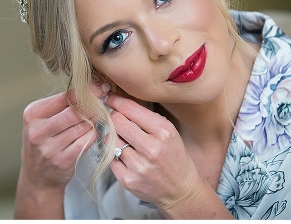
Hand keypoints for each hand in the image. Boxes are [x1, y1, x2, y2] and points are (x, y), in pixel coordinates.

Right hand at [19, 92, 97, 193]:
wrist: (37, 177)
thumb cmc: (43, 141)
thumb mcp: (42, 120)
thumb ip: (62, 105)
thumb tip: (92, 90)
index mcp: (32, 114)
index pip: (63, 98)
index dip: (85, 92)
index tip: (99, 88)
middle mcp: (37, 131)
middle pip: (73, 112)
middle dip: (91, 107)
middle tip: (101, 104)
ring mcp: (49, 148)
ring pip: (81, 127)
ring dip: (92, 122)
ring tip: (95, 118)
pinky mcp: (62, 161)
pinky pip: (85, 142)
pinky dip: (92, 136)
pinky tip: (91, 133)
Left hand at [104, 94, 205, 215]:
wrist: (181, 191)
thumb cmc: (173, 156)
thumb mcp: (168, 131)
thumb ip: (146, 116)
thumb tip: (119, 100)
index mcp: (163, 132)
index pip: (129, 108)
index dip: (115, 101)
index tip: (110, 98)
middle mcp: (151, 149)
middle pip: (117, 121)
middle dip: (115, 118)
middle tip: (118, 121)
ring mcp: (139, 166)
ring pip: (111, 139)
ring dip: (114, 137)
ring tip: (125, 141)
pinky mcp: (128, 180)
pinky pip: (109, 158)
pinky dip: (113, 154)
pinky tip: (124, 155)